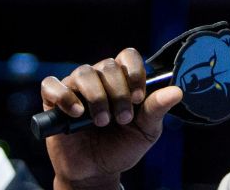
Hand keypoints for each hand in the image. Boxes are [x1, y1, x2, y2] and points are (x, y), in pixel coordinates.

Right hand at [40, 48, 181, 189]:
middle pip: (107, 66)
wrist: (96, 172)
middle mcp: (97, 78)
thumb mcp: (145, 130)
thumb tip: (177, 92)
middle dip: (118, 93)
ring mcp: (74, 87)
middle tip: (122, 119)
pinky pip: (52, 85)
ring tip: (101, 121)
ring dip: (96, 97)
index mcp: (121, 79)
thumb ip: (157, 109)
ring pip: (83, 73)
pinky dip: (64, 96)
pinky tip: (76, 113)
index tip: (138, 98)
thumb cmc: (121, 147)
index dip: (134, 72)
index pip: (128, 56)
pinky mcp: (52, 101)